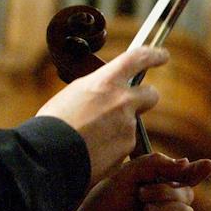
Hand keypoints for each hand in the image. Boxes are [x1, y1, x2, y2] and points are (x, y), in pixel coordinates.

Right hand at [36, 47, 168, 184]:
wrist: (48, 155)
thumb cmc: (52, 124)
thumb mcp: (74, 95)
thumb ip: (97, 91)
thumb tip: (104, 95)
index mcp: (105, 82)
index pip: (137, 59)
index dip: (153, 55)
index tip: (162, 55)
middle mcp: (122, 101)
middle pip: (151, 95)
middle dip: (145, 98)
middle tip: (135, 104)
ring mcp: (127, 126)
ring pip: (131, 124)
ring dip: (118, 129)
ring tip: (90, 138)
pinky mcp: (127, 148)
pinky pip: (124, 145)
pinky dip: (112, 148)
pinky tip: (93, 151)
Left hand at [57, 153, 210, 210]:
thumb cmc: (100, 210)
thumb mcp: (123, 178)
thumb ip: (152, 163)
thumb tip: (186, 163)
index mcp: (155, 186)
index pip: (183, 176)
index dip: (196, 170)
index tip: (207, 165)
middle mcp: (164, 205)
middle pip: (187, 193)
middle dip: (167, 192)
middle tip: (141, 196)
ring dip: (169, 209)